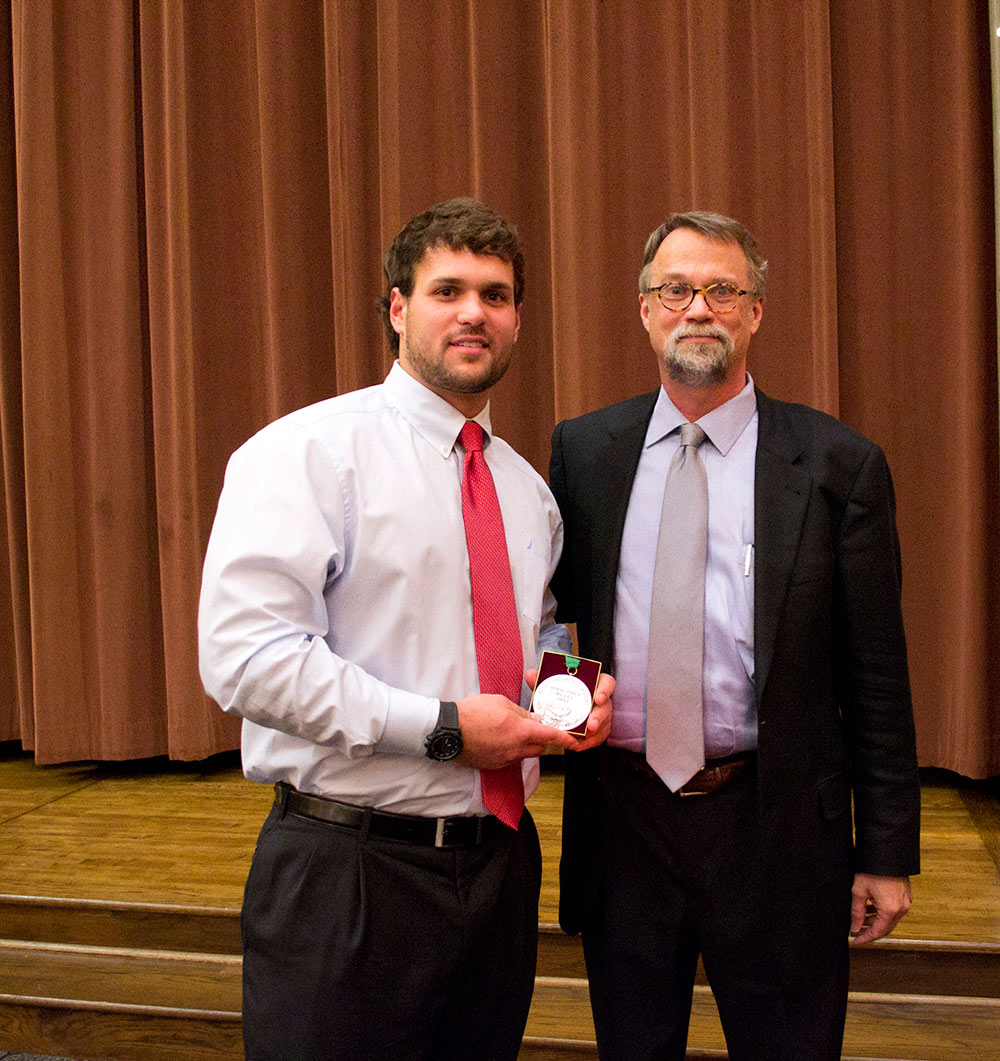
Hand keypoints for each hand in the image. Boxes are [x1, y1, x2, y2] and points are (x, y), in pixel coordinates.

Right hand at [455, 694, 589, 769]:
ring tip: (513, 731)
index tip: (574, 742)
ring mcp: (504, 759)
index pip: (549, 736)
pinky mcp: (493, 765)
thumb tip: (533, 719)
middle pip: (539, 748)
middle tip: (538, 728)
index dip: (564, 739)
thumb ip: (520, 712)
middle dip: (543, 740)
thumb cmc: (473, 712)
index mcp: (520, 731)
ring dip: (526, 745)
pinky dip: (511, 750)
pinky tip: (499, 739)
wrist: (449, 730)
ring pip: (524, 754)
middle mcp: (515, 749)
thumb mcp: (500, 702)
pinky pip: (510, 758)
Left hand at [522, 668, 614, 751]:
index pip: (607, 683)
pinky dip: (588, 743)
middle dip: (599, 717)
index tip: (598, 698)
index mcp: (594, 683)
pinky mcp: (599, 728)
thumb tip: (530, 675)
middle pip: (606, 707)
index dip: (605, 690)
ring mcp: (602, 714)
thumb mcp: (553, 684)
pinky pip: (598, 737)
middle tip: (590, 725)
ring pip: (604, 724)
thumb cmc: (563, 691)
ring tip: (580, 741)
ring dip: (593, 734)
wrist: (563, 703)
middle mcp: (601, 699)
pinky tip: (578, 746)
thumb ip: (543, 679)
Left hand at [849, 872, 911, 944]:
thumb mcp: (859, 891)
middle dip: (870, 931)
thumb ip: (856, 912)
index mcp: (890, 910)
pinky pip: (894, 910)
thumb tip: (854, 927)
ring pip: (890, 919)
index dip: (865, 938)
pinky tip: (870, 908)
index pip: (877, 932)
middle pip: (885, 928)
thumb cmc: (872, 869)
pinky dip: (882, 912)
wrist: (885, 852)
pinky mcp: (905, 895)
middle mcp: (901, 908)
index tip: (855, 941)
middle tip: (856, 931)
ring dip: (875, 921)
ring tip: (860, 918)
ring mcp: (905, 902)